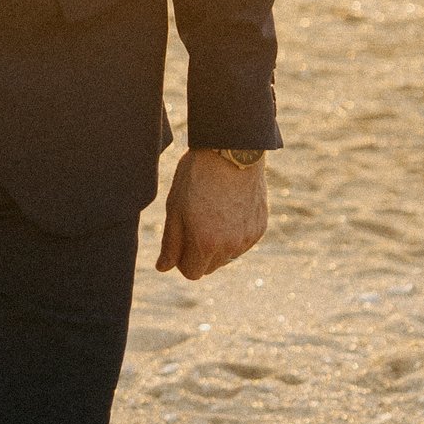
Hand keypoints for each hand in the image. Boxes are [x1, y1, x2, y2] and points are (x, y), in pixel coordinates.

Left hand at [156, 149, 269, 281]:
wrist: (232, 150)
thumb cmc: (198, 176)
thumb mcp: (175, 208)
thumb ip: (170, 243)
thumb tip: (163, 268)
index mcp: (205, 243)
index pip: (191, 273)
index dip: (181, 260)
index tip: (180, 240)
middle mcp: (230, 246)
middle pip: (209, 267)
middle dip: (199, 253)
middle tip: (194, 222)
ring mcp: (248, 238)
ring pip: (227, 256)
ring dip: (217, 245)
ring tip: (211, 213)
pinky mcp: (260, 227)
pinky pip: (243, 243)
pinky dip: (234, 234)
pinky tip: (228, 209)